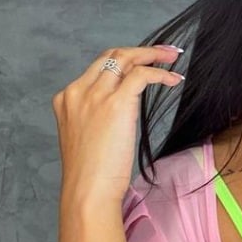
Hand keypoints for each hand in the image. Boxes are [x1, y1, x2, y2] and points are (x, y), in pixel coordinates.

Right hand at [52, 43, 184, 202]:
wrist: (87, 191)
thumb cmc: (91, 175)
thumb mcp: (87, 138)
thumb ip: (98, 119)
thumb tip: (123, 113)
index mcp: (67, 99)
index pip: (98, 68)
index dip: (123, 62)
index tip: (144, 62)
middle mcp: (78, 92)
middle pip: (111, 56)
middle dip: (140, 50)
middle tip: (165, 52)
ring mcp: (94, 96)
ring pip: (125, 58)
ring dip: (153, 55)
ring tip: (173, 58)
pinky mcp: (115, 105)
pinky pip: (141, 75)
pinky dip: (160, 73)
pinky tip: (174, 80)